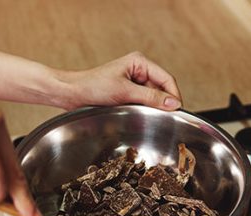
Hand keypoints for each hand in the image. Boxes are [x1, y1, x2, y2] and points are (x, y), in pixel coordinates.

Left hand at [61, 52, 181, 110]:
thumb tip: (173, 103)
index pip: (167, 79)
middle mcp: (139, 70)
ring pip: (153, 98)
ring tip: (147, 118)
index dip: (174, 95)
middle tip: (165, 119)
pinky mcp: (128, 93)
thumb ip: (150, 97)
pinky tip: (139, 117)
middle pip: (161, 89)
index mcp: (140, 62)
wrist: (71, 94)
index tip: (178, 111)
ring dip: (152, 108)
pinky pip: (143, 103)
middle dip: (163, 103)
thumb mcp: (124, 92)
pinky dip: (143, 110)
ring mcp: (133, 82)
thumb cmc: (93, 87)